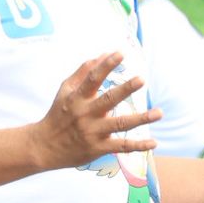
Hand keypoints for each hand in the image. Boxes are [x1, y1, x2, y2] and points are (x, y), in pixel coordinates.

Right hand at [33, 52, 161, 170]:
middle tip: (141, 79)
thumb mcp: (65, 90)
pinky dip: (138, 146)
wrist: (44, 147)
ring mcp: (92, 132)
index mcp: (77, 98)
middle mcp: (85, 114)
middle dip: (125, 90)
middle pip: (107, 100)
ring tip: (159, 112)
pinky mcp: (98, 148)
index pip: (92, 78)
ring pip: (119, 124)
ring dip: (141, 119)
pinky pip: (121, 147)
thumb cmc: (59, 114)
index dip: (106, 65)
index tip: (120, 53)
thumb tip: (102, 54)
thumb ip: (83, 72)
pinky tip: (154, 143)